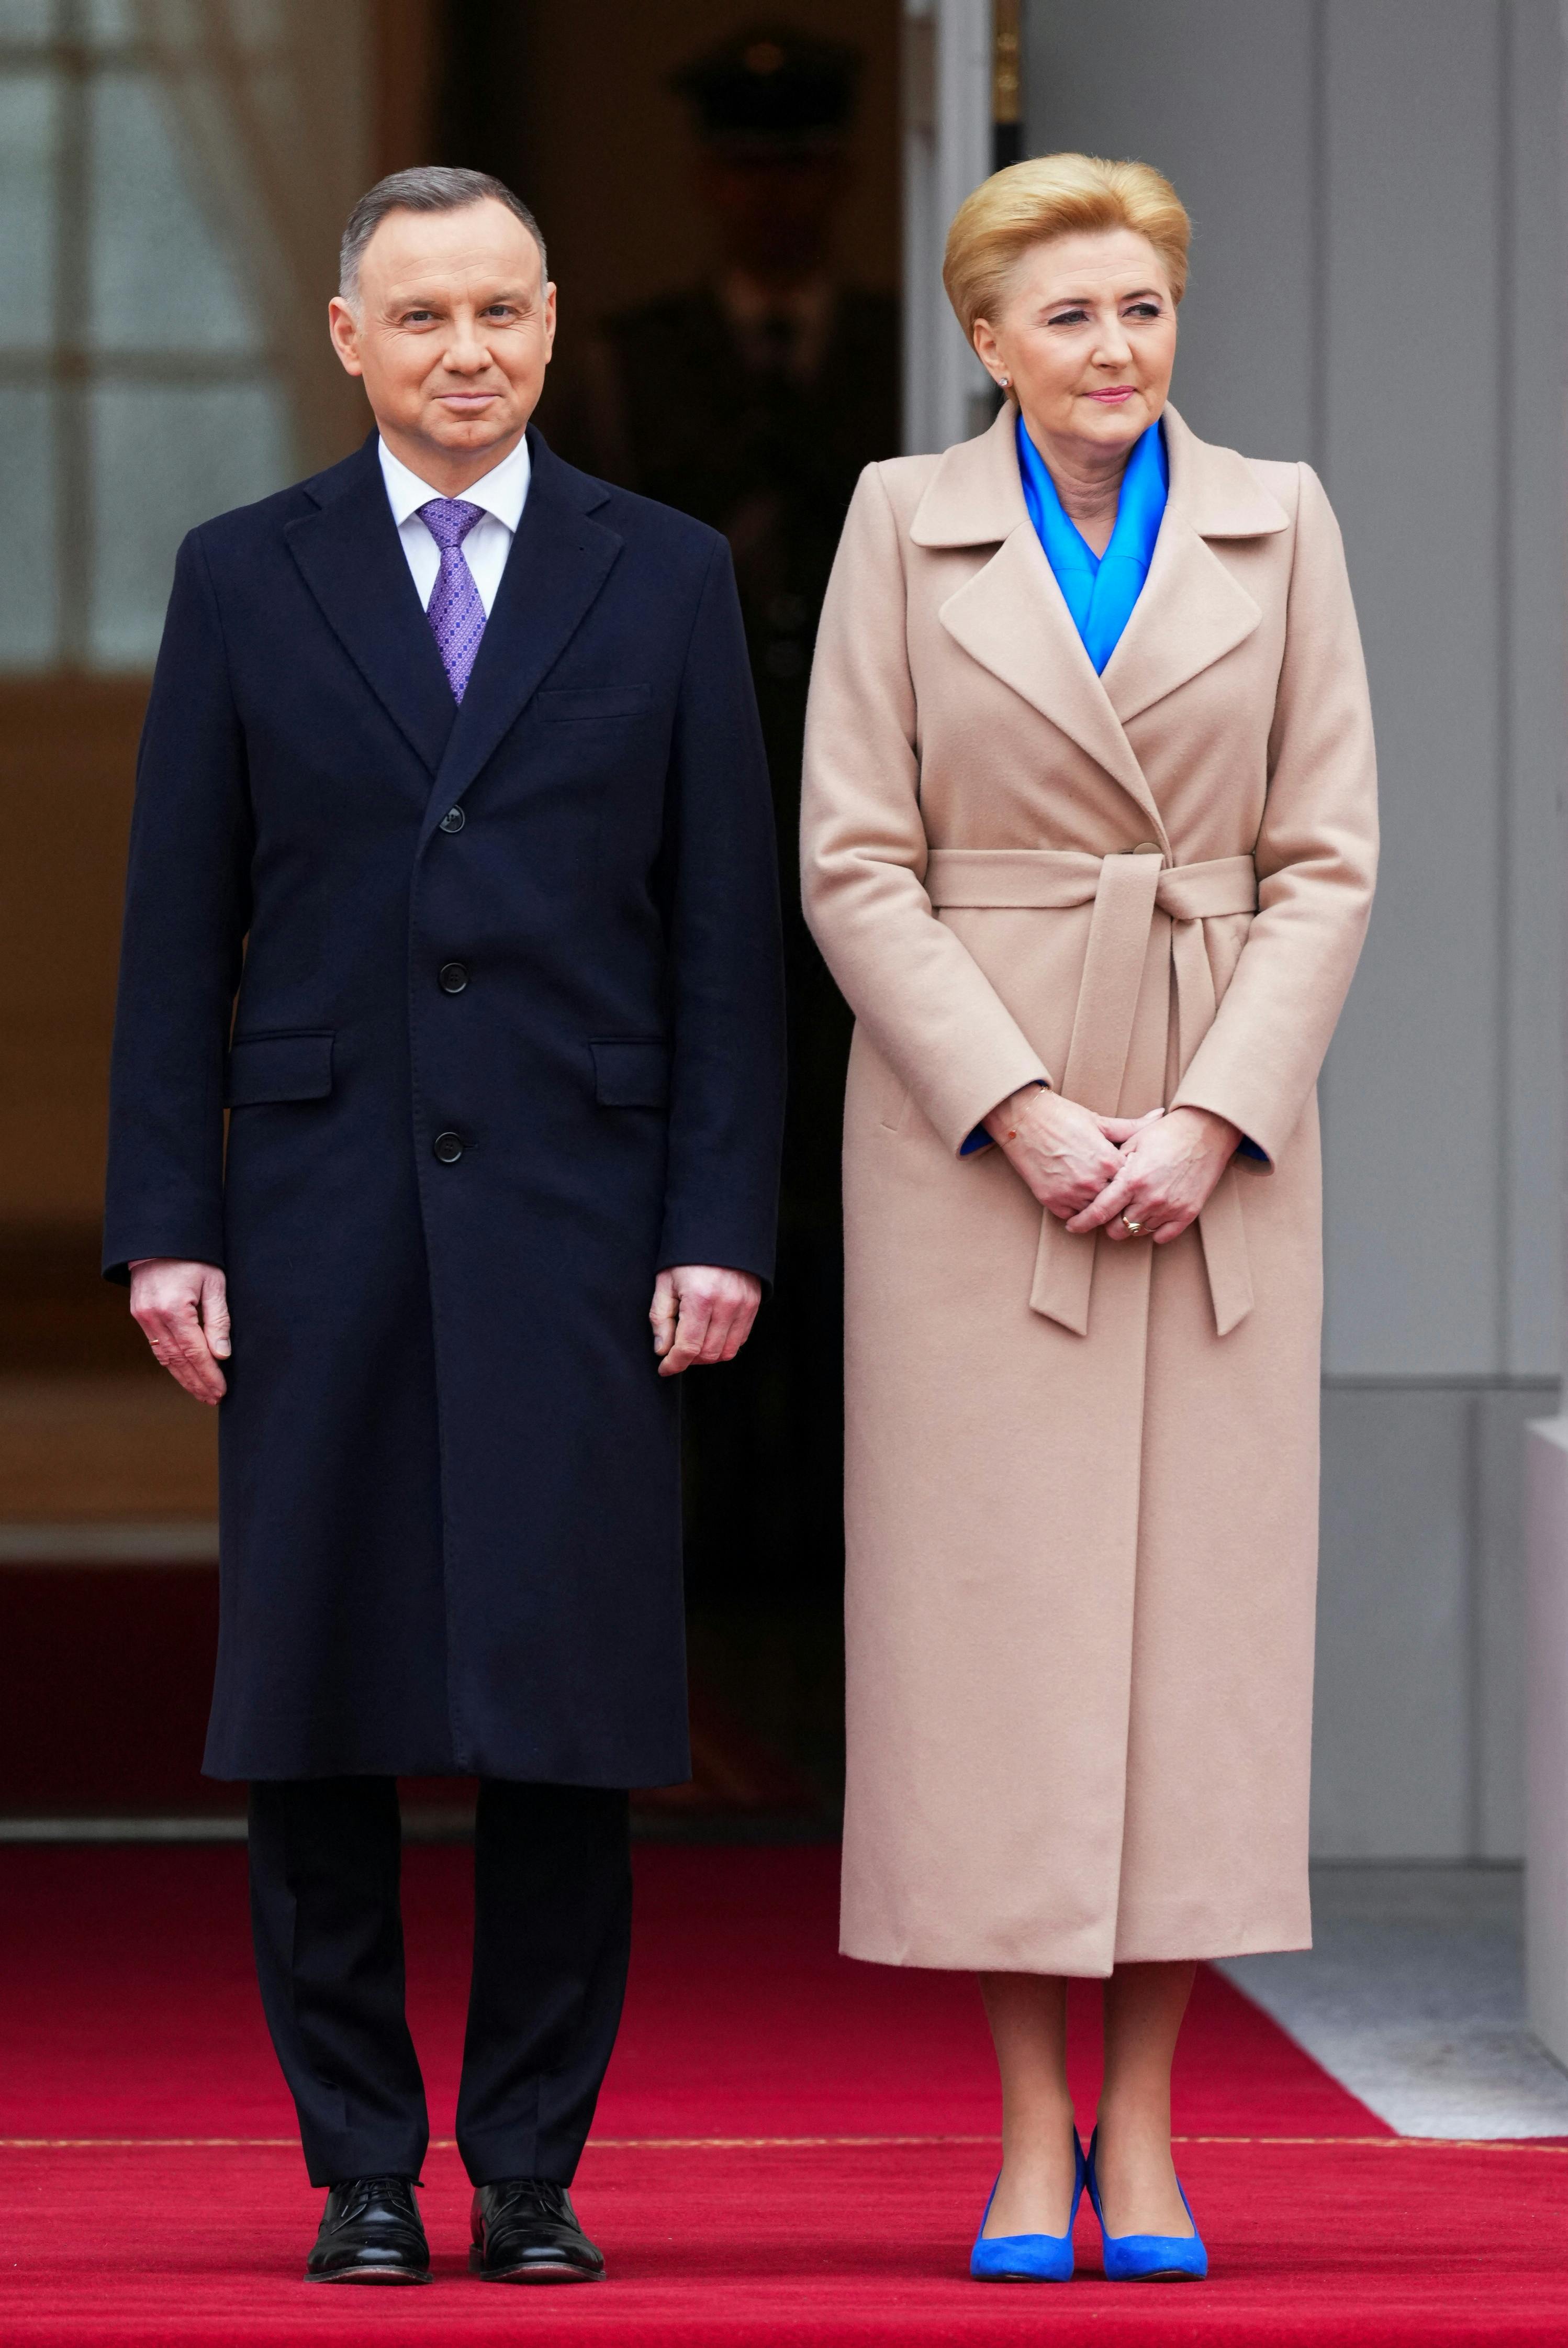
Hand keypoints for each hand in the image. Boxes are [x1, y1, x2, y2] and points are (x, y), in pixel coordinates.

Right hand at [128, 1258, 230, 1403]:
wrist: (159, 1237)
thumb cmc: (193, 1256)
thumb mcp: (214, 1283)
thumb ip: (218, 1320)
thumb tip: (221, 1355)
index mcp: (174, 1308)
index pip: (195, 1352)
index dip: (209, 1375)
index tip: (221, 1391)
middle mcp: (154, 1317)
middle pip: (178, 1361)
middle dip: (197, 1382)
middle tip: (212, 1399)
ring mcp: (143, 1317)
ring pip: (165, 1357)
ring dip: (183, 1377)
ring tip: (201, 1392)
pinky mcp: (139, 1314)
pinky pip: (156, 1346)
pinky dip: (171, 1362)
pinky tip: (183, 1373)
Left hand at [650, 1264, 761, 1376]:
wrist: (719, 1231)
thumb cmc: (687, 1256)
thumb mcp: (665, 1282)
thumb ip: (660, 1318)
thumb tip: (662, 1349)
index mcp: (701, 1298)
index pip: (688, 1347)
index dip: (674, 1364)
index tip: (664, 1368)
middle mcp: (727, 1304)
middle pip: (709, 1354)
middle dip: (689, 1360)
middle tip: (675, 1352)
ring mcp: (744, 1305)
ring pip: (727, 1351)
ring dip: (707, 1355)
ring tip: (693, 1343)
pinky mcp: (754, 1305)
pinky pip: (740, 1339)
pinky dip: (724, 1344)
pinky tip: (710, 1334)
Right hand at [984, 1086, 1155, 1221]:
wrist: (1024, 1120)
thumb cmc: (1063, 1117)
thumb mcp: (1100, 1121)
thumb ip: (1132, 1126)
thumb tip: (1160, 1115)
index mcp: (1109, 1161)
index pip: (1133, 1183)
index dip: (1133, 1181)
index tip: (1134, 1179)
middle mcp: (1093, 1181)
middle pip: (1116, 1202)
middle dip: (1118, 1199)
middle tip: (1120, 1197)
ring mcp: (1072, 1194)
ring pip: (1096, 1213)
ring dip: (1098, 1208)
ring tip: (1099, 1199)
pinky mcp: (1053, 1201)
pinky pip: (1073, 1217)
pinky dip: (1077, 1212)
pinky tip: (1079, 1201)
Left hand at [1067, 1106, 1241, 1244]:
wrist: (1205, 1132)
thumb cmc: (1167, 1133)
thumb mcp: (1133, 1143)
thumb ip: (1112, 1167)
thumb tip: (1094, 1183)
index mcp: (1132, 1180)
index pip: (1099, 1212)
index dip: (1082, 1222)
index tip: (1073, 1226)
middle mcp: (1150, 1198)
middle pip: (1117, 1229)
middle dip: (1108, 1224)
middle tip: (1110, 1213)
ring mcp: (1170, 1208)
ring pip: (1138, 1232)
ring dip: (1131, 1224)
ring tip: (1133, 1208)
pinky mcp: (1187, 1213)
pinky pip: (1162, 1236)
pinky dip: (1154, 1229)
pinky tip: (1151, 1215)